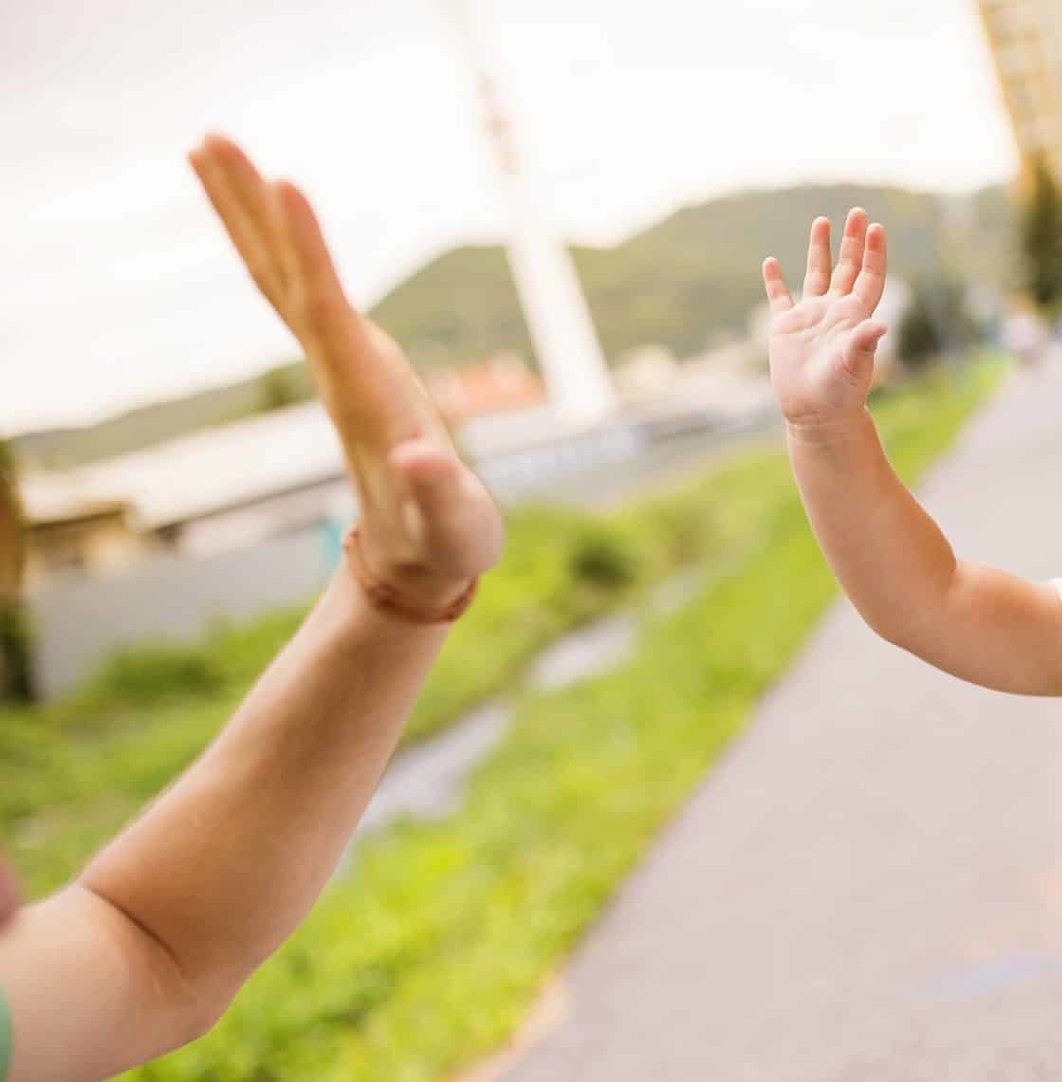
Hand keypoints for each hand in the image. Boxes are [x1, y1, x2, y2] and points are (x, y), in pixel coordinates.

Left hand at [188, 134, 502, 618]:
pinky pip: (302, 288)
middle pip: (282, 282)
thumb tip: (419, 459)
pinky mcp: (349, 361)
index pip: (328, 315)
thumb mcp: (453, 529)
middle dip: (248, 213)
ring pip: (281, 278)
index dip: (309, 252)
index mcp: (367, 400)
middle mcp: (340, 372)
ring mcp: (340, 364)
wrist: (412, 563)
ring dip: (246, 213)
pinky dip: (279, 241)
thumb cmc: (444, 544)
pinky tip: (264, 206)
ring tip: (211, 145)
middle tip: (208, 138)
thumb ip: (438, 494)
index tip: (285, 184)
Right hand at [762, 209, 887, 441]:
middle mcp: (835, 312)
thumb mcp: (853, 365)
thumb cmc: (839, 393)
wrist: (815, 413)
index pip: (868, 277)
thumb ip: (863, 342)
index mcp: (855, 317)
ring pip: (816, 275)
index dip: (873, 253)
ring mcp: (811, 318)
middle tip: (857, 212)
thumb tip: (881, 324)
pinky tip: (772, 262)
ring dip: (819, 249)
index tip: (875, 227)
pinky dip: (775, 281)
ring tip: (821, 221)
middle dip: (852, 241)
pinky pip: (780, 298)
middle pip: (846, 268)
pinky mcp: (786, 328)